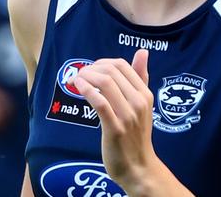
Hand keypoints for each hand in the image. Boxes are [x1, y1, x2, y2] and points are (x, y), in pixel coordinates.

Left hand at [72, 49, 157, 189]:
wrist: (139, 168)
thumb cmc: (136, 135)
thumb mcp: (143, 104)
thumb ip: (141, 78)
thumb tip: (143, 52)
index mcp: (145, 94)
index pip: (122, 65)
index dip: (102, 63)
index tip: (91, 70)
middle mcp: (138, 102)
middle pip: (111, 71)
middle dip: (91, 68)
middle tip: (80, 75)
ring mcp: (127, 115)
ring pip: (105, 83)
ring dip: (86, 76)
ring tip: (76, 80)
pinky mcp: (115, 128)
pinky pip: (99, 102)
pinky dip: (86, 90)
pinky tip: (78, 87)